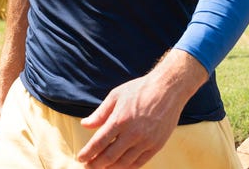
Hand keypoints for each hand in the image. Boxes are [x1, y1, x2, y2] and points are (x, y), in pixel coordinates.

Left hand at [76, 50, 206, 168]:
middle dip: (96, 164)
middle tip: (88, 166)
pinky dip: (127, 167)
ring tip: (102, 167)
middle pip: (109, 156)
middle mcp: (133, 133)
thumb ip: (100, 113)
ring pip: (124, 163)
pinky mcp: (157, 145)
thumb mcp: (116, 95)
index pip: (99, 143)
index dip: (87, 153)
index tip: (80, 158)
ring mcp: (146, 141)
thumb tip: (85, 124)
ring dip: (110, 168)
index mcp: (120, 119)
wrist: (168, 88)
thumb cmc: (140, 89)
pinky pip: (139, 163)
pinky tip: (119, 166)